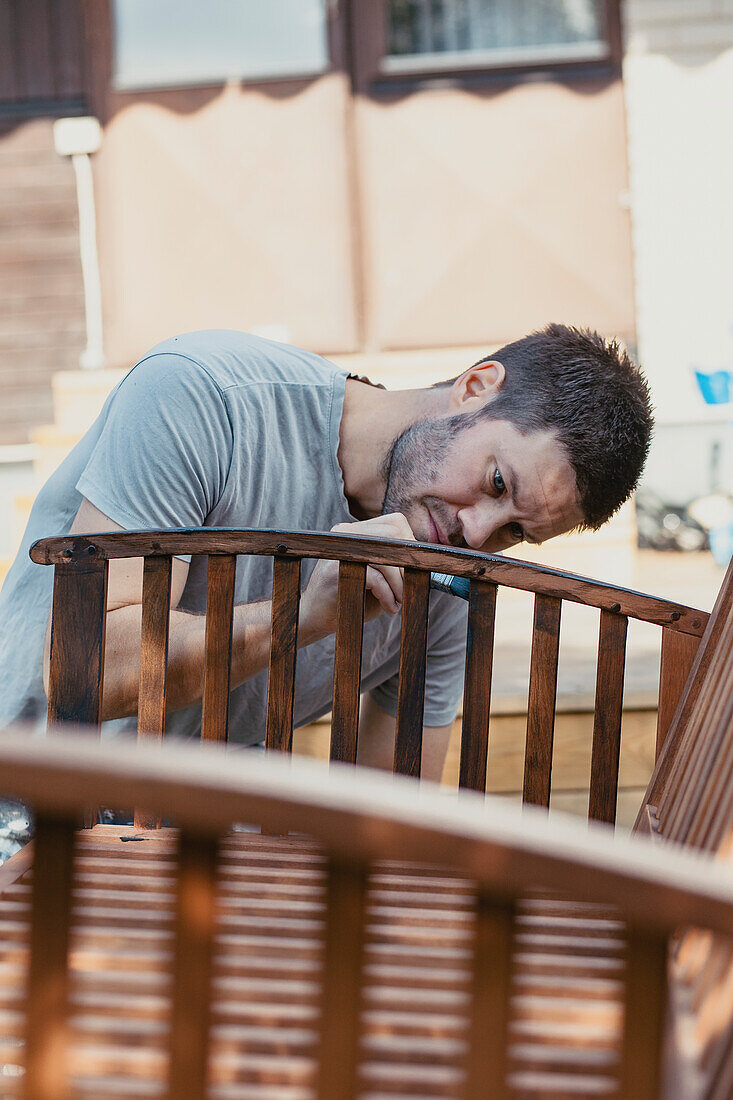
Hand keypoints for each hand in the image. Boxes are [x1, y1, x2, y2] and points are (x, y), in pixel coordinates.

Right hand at [300, 513, 414, 641]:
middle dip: (408, 563)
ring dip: (400, 584)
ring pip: (386, 557)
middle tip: (408, 587)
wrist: (315, 618)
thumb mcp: (376, 574)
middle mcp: (345, 534)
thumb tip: (426, 556)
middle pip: (393, 534)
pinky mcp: (335, 570)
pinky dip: (388, 595)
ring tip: (399, 601)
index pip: (395, 523)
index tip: (413, 571)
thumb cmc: (351, 597)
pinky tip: (388, 608)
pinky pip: (375, 577)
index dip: (411, 546)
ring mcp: (338, 550)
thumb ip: (395, 561)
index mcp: (355, 531)